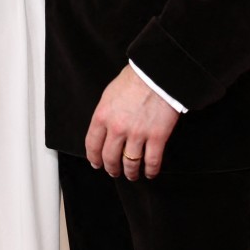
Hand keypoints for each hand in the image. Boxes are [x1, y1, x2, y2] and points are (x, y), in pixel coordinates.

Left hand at [85, 65, 179, 179]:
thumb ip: (105, 113)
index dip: (94, 158)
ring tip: (131, 174)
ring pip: (130, 163)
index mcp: (102, 116)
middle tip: (113, 171)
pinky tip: (149, 172)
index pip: (92, 144)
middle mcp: (117, 128)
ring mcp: (137, 134)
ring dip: (130, 172)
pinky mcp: (157, 137)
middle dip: (111, 168)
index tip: (96, 163)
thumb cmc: (134, 79)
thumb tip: (104, 128)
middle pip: (110, 158)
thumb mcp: (109, 94)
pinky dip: (150, 171)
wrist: (156, 74)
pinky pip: (152, 161)